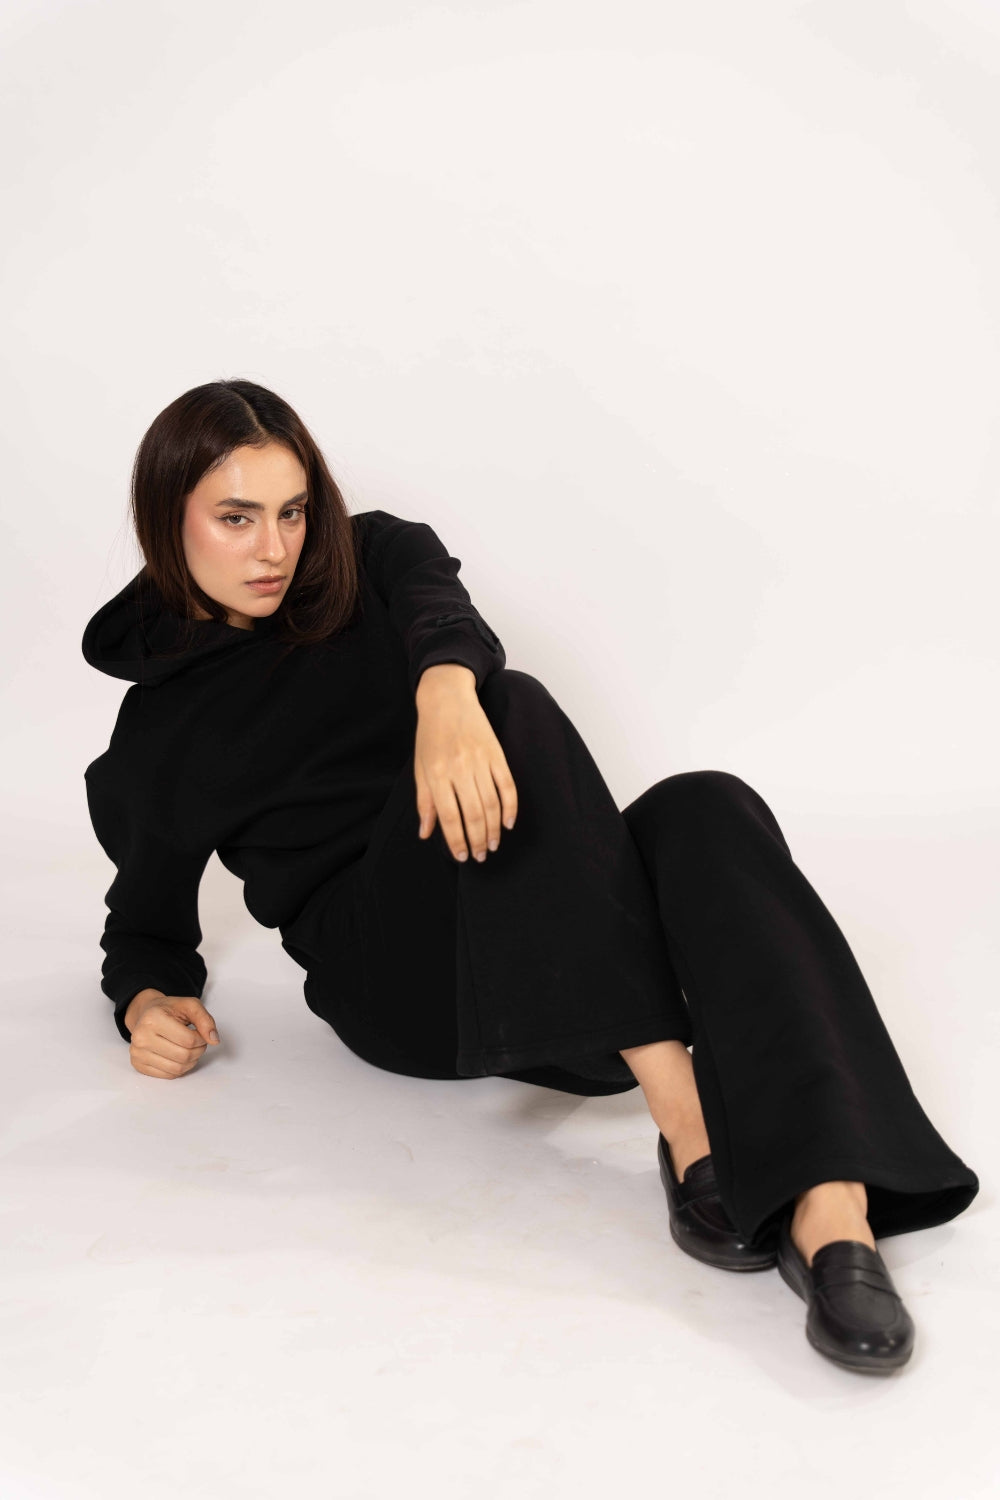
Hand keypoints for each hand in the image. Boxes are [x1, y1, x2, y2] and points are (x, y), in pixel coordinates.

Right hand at [125, 990, 220, 1078]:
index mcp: (153, 1019)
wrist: (146, 1013)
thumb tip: (214, 1040)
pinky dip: (180, 1068)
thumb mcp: (190, 1005)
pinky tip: (178, 1056)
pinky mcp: (138, 1065)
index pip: (188, 1040)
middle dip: (198, 1051)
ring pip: (177, 1069)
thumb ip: (205, 1020)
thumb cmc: (168, 1010)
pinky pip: (168, 1075)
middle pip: (183, 1056)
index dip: (202, 1039)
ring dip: (191, 1061)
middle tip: (198, 1043)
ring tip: (190, 1050)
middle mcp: (141, 1037)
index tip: (201, 1034)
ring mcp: (137, 1053)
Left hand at [414, 665, 517, 861]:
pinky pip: (507, 786)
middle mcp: (459, 768)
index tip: (461, 856)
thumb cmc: (430, 736)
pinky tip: (507, 823)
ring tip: (492, 845)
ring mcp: (480, 761)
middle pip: (473, 813)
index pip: (449, 816)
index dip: (457, 840)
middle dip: (477, 840)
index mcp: (437, 774)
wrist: (447, 699)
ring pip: (491, 803)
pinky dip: (510, 807)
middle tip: (480, 856)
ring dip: (493, 829)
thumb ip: (425, 802)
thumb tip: (426, 833)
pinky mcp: (496, 754)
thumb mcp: (420, 768)